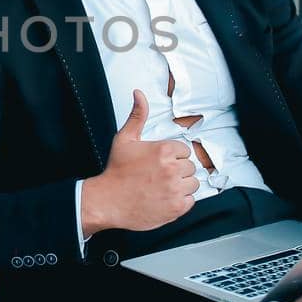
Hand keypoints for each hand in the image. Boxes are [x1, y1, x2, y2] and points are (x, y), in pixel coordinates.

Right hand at [80, 90, 197, 236]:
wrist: (107, 201)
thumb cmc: (116, 172)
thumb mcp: (125, 139)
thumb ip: (137, 115)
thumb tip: (139, 95)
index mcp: (163, 150)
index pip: (185, 151)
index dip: (173, 157)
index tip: (160, 163)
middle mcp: (172, 169)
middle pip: (190, 167)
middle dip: (177, 171)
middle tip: (159, 176)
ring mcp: (175, 189)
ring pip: (193, 184)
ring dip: (182, 186)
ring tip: (163, 187)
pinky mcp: (176, 207)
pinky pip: (191, 201)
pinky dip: (181, 201)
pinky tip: (165, 198)